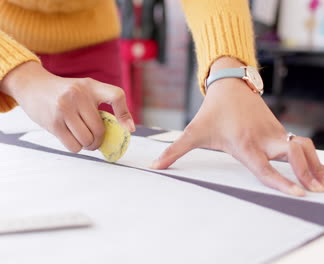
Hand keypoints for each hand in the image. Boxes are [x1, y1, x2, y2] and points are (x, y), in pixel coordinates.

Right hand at [0, 61, 134, 152]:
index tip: (129, 129)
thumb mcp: (82, 89)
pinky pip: (73, 146)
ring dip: (86, 145)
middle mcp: (78, 95)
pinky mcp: (53, 122)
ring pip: (86, 140)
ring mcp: (64, 108)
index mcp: (91, 86)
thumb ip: (97, 105)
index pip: (116, 96)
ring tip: (80, 138)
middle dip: (97, 141)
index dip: (125, 115)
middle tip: (93, 140)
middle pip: (99, 130)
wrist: (33, 86)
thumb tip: (120, 131)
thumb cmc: (63, 92)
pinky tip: (70, 138)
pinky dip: (75, 147)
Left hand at [151, 57, 323, 195]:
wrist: (229, 85)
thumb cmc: (211, 112)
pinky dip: (314, 158)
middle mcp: (263, 139)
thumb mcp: (192, 132)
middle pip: (293, 154)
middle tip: (316, 192)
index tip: (297, 193)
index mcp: (242, 142)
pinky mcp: (281, 131)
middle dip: (307, 171)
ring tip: (322, 187)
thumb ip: (174, 151)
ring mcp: (276, 133)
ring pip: (304, 148)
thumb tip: (154, 166)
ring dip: (315, 165)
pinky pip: (303, 145)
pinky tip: (318, 173)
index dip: (280, 180)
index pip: (264, 165)